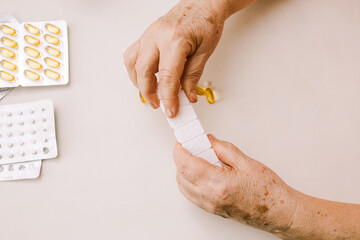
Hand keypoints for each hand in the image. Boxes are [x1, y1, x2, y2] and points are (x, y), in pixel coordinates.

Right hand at [123, 0, 227, 116]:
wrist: (202, 3)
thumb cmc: (206, 22)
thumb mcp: (206, 51)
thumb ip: (193, 75)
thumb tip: (187, 96)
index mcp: (175, 39)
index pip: (167, 76)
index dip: (168, 98)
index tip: (172, 111)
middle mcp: (157, 35)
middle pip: (144, 71)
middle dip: (150, 93)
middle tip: (160, 105)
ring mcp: (149, 34)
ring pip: (132, 63)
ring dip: (139, 83)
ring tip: (151, 94)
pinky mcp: (146, 35)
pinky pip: (132, 55)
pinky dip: (135, 70)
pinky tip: (145, 78)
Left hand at [173, 134, 298, 233]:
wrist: (279, 212)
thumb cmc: (269, 191)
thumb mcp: (246, 162)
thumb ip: (223, 149)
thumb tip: (208, 141)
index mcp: (219, 184)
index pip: (186, 165)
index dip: (180, 151)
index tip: (182, 142)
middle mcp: (211, 198)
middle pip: (181, 175)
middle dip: (182, 158)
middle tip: (192, 146)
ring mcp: (210, 206)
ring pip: (183, 186)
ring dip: (184, 170)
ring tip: (198, 158)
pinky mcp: (212, 210)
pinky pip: (191, 194)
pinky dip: (190, 181)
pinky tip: (202, 171)